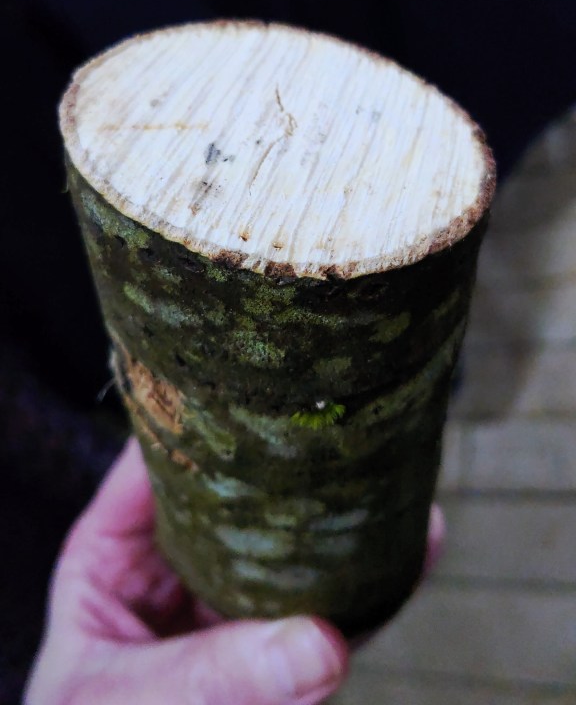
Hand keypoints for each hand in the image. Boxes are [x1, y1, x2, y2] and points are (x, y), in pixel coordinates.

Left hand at [25, 438, 443, 704]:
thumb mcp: (132, 697)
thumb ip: (215, 674)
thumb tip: (323, 644)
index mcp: (114, 558)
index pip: (154, 466)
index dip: (197, 421)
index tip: (254, 387)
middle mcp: (177, 570)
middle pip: (233, 500)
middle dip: (286, 464)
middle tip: (341, 422)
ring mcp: (228, 611)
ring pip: (289, 553)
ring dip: (341, 521)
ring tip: (396, 477)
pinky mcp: (273, 657)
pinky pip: (328, 620)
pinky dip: (372, 593)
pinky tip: (416, 547)